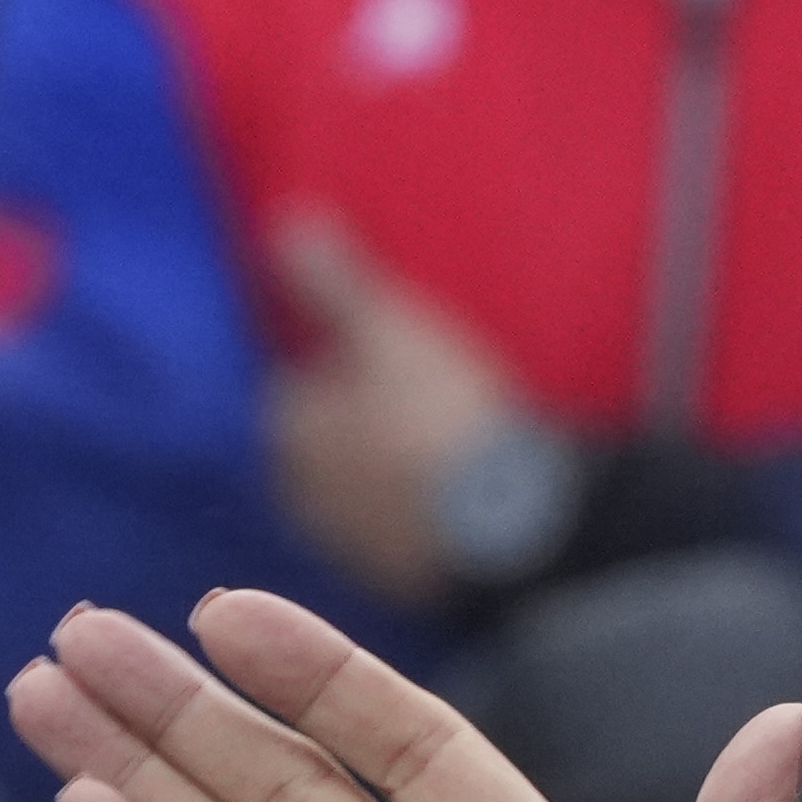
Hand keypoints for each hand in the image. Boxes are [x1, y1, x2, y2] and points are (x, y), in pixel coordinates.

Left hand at [264, 213, 539, 605]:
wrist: (513, 528)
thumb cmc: (443, 417)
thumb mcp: (393, 329)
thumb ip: (338, 283)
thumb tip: (288, 221)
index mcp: (291, 427)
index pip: (302, 388)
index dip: (347, 372)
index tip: (397, 364)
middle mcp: (301, 492)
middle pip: (327, 446)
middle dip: (361, 430)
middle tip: (427, 409)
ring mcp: (350, 543)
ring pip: (363, 493)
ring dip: (392, 476)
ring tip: (453, 458)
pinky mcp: (397, 581)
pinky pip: (401, 536)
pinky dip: (422, 519)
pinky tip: (467, 504)